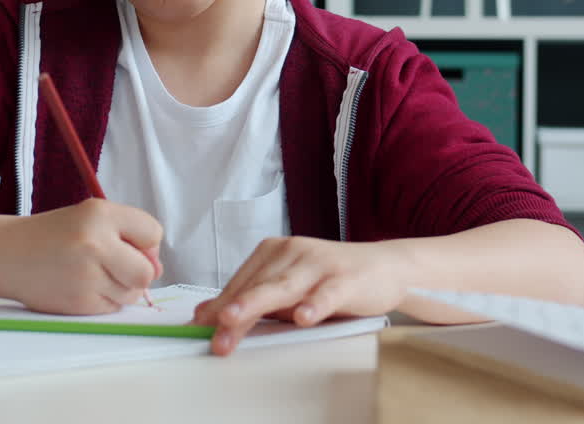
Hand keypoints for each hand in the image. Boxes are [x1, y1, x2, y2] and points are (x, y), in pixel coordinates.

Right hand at [0, 197, 162, 314]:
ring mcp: (86, 276)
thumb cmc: (55, 235)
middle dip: (139, 272)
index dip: (145, 242)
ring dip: (122, 288)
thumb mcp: (92, 218)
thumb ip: (130, 235)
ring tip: (94, 274)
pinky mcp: (78, 303)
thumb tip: (157, 270)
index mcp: (100, 214)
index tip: (126, 243)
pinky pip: (113, 308)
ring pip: (132, 293)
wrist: (7, 255)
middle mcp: (95, 243)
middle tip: (116, 265)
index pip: (153, 233)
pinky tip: (83, 287)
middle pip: (147, 272)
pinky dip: (105, 301)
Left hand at [191, 237, 409, 355]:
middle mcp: (293, 251)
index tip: (199, 327)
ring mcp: (319, 263)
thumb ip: (251, 299)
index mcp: (274, 252)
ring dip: (257, 303)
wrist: (383, 268)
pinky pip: (327, 293)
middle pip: (257, 285)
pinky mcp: (346, 277)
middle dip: (232, 310)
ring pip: (284, 286)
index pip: (241, 282)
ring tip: (235, 318)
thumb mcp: (287, 289)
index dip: (220, 305)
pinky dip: (315, 304)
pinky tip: (303, 316)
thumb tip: (206, 314)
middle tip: (213, 331)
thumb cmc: (330, 280)